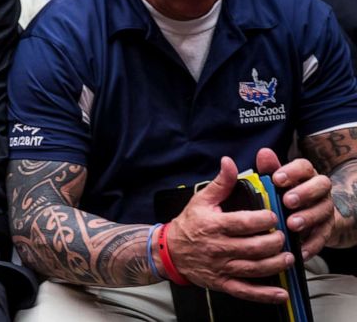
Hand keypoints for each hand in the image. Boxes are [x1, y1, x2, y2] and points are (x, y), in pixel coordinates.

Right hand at [167, 156, 292, 303]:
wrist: (169, 251)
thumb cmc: (189, 224)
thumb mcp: (202, 200)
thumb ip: (221, 183)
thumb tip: (230, 162)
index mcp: (214, 225)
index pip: (245, 223)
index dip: (265, 220)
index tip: (274, 216)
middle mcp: (219, 247)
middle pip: (255, 247)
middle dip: (275, 242)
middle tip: (283, 236)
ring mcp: (221, 268)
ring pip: (255, 269)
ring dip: (276, 264)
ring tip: (288, 257)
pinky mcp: (222, 283)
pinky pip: (246, 291)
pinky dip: (265, 295)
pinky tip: (281, 293)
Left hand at [256, 147, 334, 258]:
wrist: (303, 217)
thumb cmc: (281, 194)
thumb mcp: (274, 182)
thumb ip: (269, 169)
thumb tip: (263, 153)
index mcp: (304, 174)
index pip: (304, 166)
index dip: (292, 172)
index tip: (276, 179)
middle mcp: (319, 189)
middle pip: (321, 185)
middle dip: (304, 193)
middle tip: (287, 201)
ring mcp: (325, 209)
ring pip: (323, 210)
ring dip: (308, 218)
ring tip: (291, 225)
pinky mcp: (327, 229)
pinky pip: (323, 236)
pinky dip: (311, 243)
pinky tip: (299, 249)